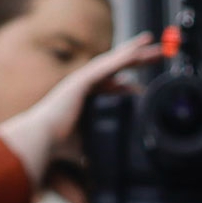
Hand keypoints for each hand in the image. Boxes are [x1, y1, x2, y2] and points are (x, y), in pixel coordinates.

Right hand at [0, 30, 170, 181]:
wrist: (42, 140)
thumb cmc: (60, 146)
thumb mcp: (90, 141)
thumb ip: (100, 144)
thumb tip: (109, 159)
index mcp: (87, 97)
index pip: (114, 84)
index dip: (131, 81)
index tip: (146, 84)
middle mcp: (85, 84)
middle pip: (118, 66)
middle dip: (138, 58)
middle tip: (159, 52)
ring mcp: (83, 79)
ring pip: (115, 60)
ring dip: (135, 50)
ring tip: (152, 43)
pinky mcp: (82, 79)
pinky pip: (109, 64)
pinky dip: (124, 56)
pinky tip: (139, 49)